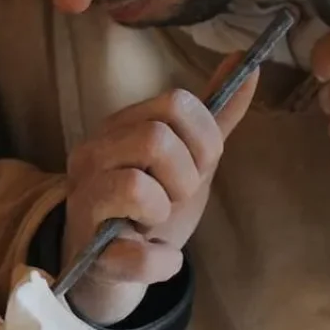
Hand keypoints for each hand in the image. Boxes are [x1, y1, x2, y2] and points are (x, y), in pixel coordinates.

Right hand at [61, 55, 259, 323]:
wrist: (112, 267)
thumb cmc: (150, 207)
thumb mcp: (188, 158)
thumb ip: (216, 115)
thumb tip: (246, 62)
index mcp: (119, 126)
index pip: (175, 102)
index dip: (204, 138)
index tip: (199, 166)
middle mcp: (91, 155)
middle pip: (156, 138)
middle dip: (185, 176)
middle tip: (175, 196)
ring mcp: (82, 202)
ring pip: (136, 187)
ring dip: (165, 212)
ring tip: (155, 222)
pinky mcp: (87, 252)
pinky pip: (138, 257)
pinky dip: (162, 263)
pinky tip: (156, 256)